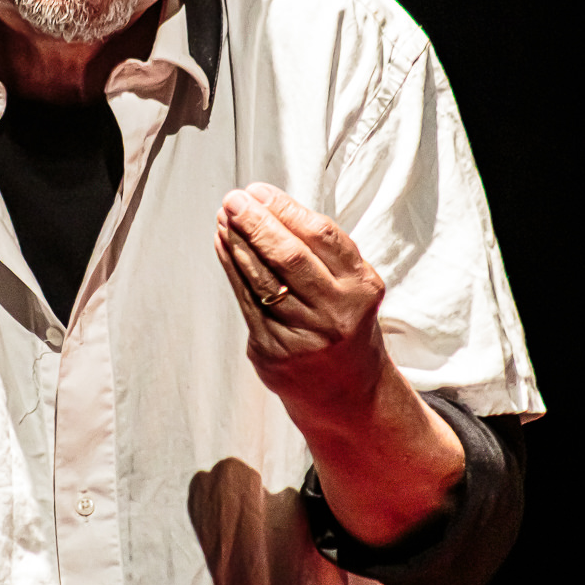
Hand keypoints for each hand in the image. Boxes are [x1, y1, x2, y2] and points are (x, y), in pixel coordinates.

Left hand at [214, 183, 389, 405]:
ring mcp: (304, 336)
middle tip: (234, 200)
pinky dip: (232, 268)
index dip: (286, 209)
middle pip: (290, 257)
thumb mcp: (352, 285)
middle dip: (257, 223)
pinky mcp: (275, 352)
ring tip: (224, 217)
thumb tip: (269, 204)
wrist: (348, 394)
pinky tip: (223, 245)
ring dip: (238, 243)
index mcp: (361, 287)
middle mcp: (336, 313)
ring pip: (263, 280)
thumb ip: (321, 250)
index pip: (321, 237)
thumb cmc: (344, 323)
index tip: (259, 191)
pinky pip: (247, 301)